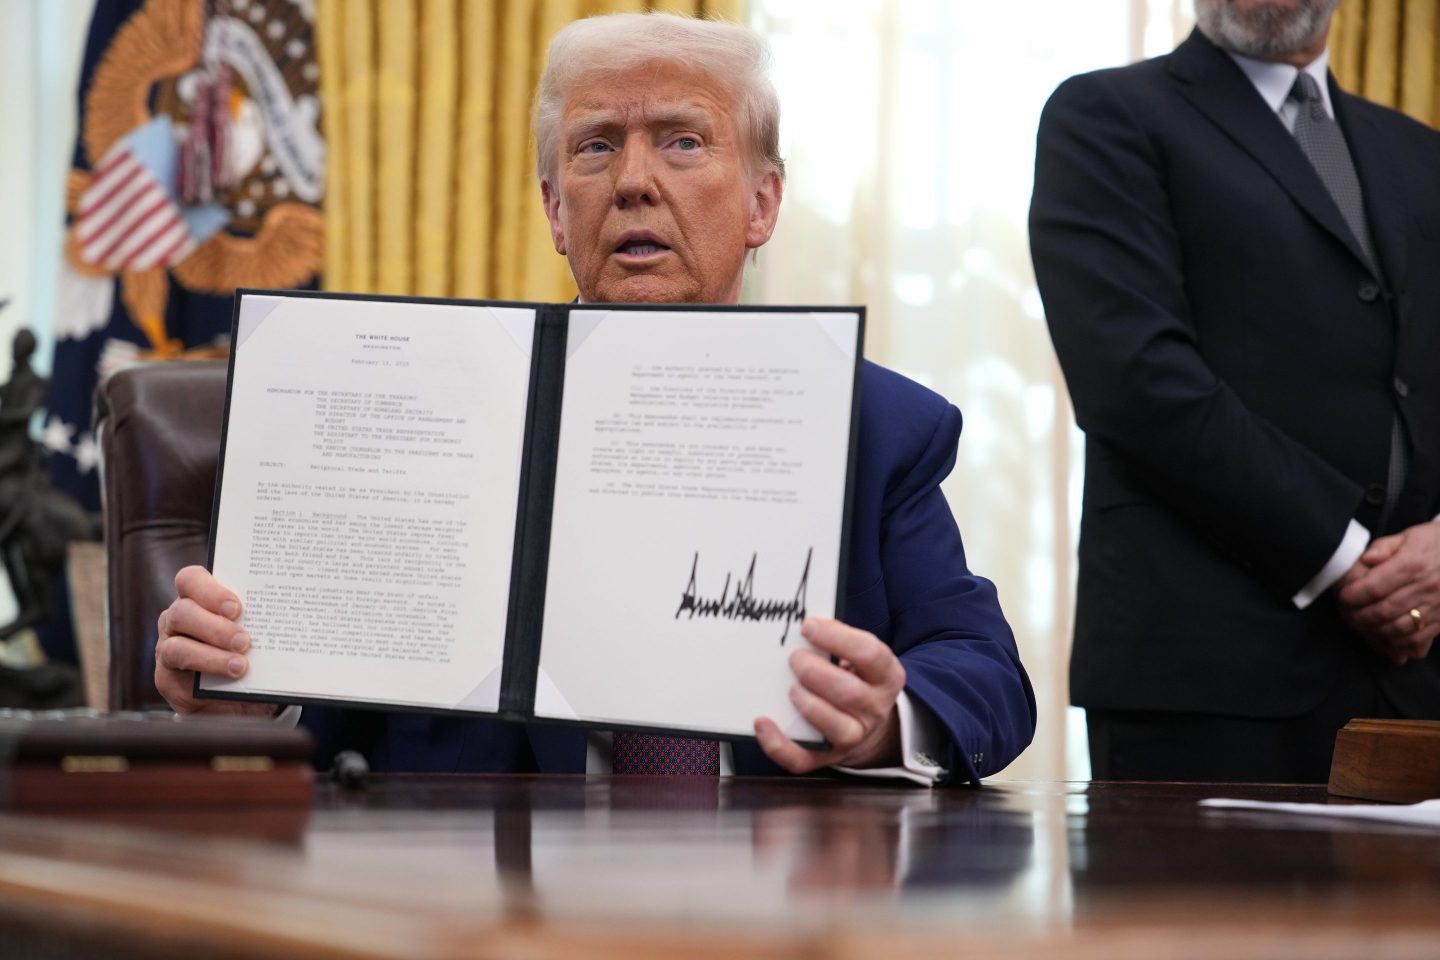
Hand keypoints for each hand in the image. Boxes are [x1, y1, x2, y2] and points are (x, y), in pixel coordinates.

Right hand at [154, 566, 277, 716]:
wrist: (237, 698)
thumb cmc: (251, 655)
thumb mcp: (259, 634)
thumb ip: (264, 623)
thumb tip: (297, 616)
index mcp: (200, 599)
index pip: (191, 580)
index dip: (210, 590)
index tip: (237, 606)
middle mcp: (179, 619)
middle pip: (182, 610)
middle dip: (214, 625)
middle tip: (244, 639)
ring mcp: (169, 647)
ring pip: (177, 644)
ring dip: (211, 654)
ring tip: (240, 665)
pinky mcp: (167, 677)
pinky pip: (179, 671)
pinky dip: (207, 672)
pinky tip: (231, 677)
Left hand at [754, 617, 905, 773]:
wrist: (867, 723)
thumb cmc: (853, 678)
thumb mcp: (858, 657)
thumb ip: (836, 641)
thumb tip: (801, 625)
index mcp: (885, 676)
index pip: (869, 654)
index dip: (838, 638)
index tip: (808, 626)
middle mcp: (875, 709)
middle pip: (850, 693)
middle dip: (816, 673)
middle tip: (794, 659)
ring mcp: (853, 736)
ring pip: (836, 728)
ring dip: (808, 705)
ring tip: (790, 689)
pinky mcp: (826, 757)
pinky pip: (803, 759)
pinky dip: (778, 744)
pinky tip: (762, 723)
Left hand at [1336, 522, 1439, 664]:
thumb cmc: (1436, 543)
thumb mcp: (1410, 535)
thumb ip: (1384, 547)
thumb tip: (1366, 559)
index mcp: (1413, 565)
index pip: (1374, 587)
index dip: (1354, 595)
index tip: (1343, 596)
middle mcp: (1426, 588)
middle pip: (1383, 610)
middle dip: (1360, 615)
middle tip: (1349, 613)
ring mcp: (1437, 606)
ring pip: (1398, 628)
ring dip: (1376, 630)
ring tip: (1364, 624)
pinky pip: (1418, 639)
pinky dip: (1398, 642)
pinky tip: (1387, 636)